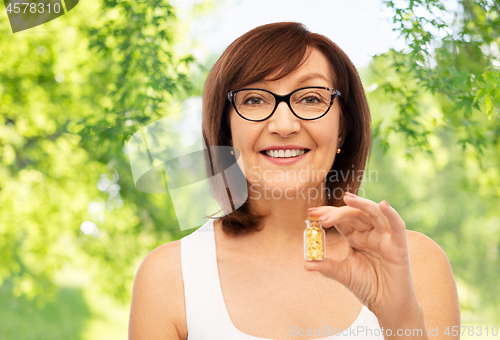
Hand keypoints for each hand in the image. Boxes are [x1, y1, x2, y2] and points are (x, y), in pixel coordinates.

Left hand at [305, 192, 421, 319]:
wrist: (387, 306)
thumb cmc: (368, 287)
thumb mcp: (344, 274)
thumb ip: (327, 267)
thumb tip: (306, 263)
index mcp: (356, 237)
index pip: (341, 220)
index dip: (327, 214)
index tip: (310, 212)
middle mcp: (370, 233)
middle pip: (354, 215)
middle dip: (338, 212)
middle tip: (321, 216)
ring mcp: (385, 238)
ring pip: (374, 214)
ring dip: (362, 205)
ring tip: (348, 198)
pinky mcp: (399, 245)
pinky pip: (397, 226)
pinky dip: (391, 214)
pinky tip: (383, 205)